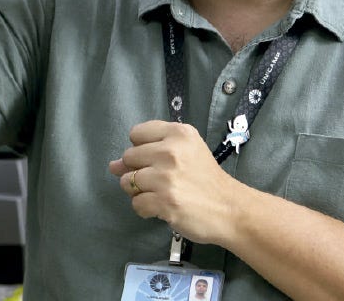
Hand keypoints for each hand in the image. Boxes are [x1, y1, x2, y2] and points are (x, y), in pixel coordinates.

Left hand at [108, 121, 241, 245]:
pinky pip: (136, 204)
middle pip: (128, 157)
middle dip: (138, 171)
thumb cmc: (206, 179)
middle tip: (160, 180)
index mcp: (178, 133)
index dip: (142, 149)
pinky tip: (162, 208)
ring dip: (139, 192)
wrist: (230, 209)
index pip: (136, 133)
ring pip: (127, 181)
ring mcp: (166, 177)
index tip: (157, 160)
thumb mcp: (186, 152)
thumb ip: (150, 151)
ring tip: (160, 194)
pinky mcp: (165, 201)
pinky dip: (145, 209)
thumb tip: (112, 165)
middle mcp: (170, 151)